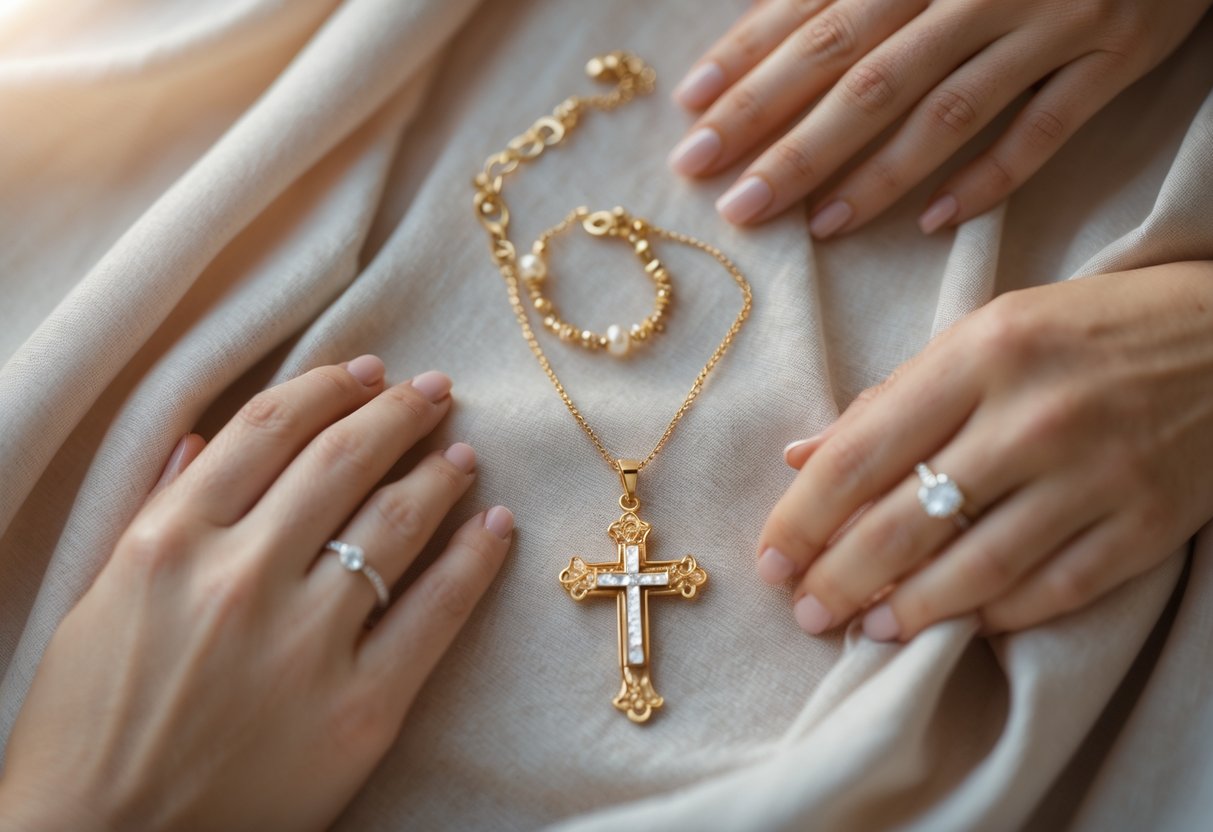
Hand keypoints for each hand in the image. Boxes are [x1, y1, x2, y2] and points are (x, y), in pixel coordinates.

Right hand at [0, 356, 514, 830]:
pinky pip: (434, 613)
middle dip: (397, 412)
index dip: (327, 388)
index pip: (266, 429)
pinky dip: (474, 560)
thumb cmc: (86, 731)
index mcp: (169, 544)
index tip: (365, 372)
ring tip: (463, 454)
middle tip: (432, 391)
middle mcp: (242, 579)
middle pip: (343, 460)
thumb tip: (204, 441)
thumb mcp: (95, 606)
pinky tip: (496, 526)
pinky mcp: (359, 709)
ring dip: (441, 474)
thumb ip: (153, 513)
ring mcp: (305, 644)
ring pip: (396, 523)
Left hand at [668, 0, 1211, 235]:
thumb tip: (760, 32)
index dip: (750, 69)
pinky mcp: (1113, 56)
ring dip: (875, 174)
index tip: (692, 121)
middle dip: (788, 141)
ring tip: (816, 227)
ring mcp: (1049, 20)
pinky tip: (931, 222)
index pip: (816, 18)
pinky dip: (987, 177)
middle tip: (732, 202)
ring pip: (945, 109)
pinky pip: (1044, 129)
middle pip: (865, 73)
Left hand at [757, 262, 1212, 640]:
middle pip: (904, 523)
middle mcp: (1032, 415)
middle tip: (804, 615)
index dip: (801, 519)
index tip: (770, 561)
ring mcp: (1095, 474)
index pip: (859, 455)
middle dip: (838, 581)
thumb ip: (892, 398)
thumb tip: (801, 456)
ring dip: (906, 612)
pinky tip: (955, 624)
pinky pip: (1051, 591)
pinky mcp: (1146, 522)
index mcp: (980, 354)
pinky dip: (993, 616)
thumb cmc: (1087, 330)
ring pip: (974, 571)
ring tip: (864, 630)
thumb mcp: (984, 334)